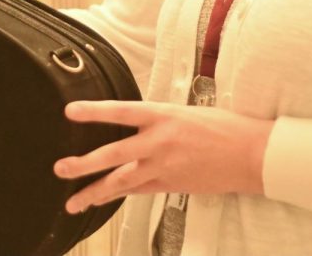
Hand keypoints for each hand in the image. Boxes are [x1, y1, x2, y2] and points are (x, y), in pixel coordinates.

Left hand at [52, 100, 275, 213]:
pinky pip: (137, 191)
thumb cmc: (222, 127)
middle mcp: (159, 141)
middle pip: (114, 153)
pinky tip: (101, 200)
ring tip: (73, 200)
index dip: (94, 112)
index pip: (121, 111)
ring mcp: (164, 166)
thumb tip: (134, 123)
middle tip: (60, 168)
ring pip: (121, 181)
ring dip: (94, 191)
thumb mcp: (185, 111)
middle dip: (84, 163)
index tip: (70, 112)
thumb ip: (157, 118)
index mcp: (163, 115)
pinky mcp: (171, 185)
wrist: (251, 154)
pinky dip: (117, 195)